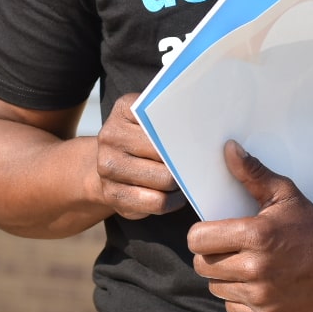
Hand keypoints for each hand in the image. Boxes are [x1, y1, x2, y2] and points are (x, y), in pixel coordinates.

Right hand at [90, 93, 185, 219]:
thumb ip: (171, 118)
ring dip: (179, 184)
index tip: (197, 139)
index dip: (184, 132)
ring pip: (164, 180)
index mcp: (124, 109)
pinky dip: (173, 201)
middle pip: (165, 153)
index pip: (163, 119)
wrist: (108, 166)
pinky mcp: (113, 194)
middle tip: (195, 164)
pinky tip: (175, 195)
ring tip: (184, 180)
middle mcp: (111, 136)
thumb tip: (204, 128)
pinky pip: (157, 202)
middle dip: (184, 161)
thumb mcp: (150, 121)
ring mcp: (108, 167)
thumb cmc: (139, 142)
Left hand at [186, 142, 312, 311]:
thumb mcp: (283, 193)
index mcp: (256, 236)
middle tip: (227, 249)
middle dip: (210, 255)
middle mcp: (257, 269)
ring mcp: (264, 298)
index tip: (212, 232)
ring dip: (224, 278)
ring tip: (243, 266)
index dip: (200, 235)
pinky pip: (234, 310)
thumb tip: (228, 148)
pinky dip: (239, 299)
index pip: (198, 240)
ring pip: (217, 289)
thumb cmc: (310, 223)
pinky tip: (255, 285)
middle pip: (203, 266)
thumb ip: (252, 173)